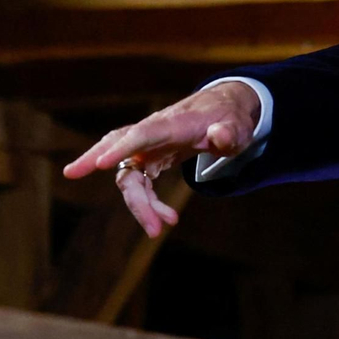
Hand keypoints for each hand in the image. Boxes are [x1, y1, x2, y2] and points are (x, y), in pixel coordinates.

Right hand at [61, 82, 261, 237]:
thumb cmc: (228, 118)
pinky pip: (136, 181)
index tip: (100, 164)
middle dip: (124, 191)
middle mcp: (154, 132)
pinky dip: (144, 202)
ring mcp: (148, 145)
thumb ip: (229, 132)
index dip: (122, 148)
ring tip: (156, 230)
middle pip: (123, 154)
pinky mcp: (148, 157)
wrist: (220, 109)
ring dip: (137, 203)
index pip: (143, 134)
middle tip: (145, 224)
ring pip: (127, 172)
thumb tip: (220, 135)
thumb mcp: (238, 126)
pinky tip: (161, 218)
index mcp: (174, 124)